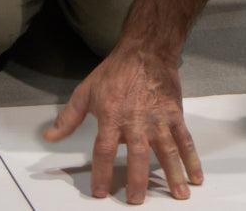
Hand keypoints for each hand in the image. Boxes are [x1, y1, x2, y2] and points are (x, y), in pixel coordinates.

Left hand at [43, 44, 201, 203]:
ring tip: (179, 195)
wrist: (146, 51)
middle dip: (137, 180)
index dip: (101, 172)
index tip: (101, 192)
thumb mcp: (85, 92)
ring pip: (167, 150)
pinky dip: (191, 158)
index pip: (104, 150)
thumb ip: (68, 118)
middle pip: (137, 154)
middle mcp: (136, 120)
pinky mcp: (175, 114)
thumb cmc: (116, 71)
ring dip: (173, 174)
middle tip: (137, 200)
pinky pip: (184, 139)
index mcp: (112, 116)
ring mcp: (159, 118)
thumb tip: (49, 136)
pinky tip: (195, 175)